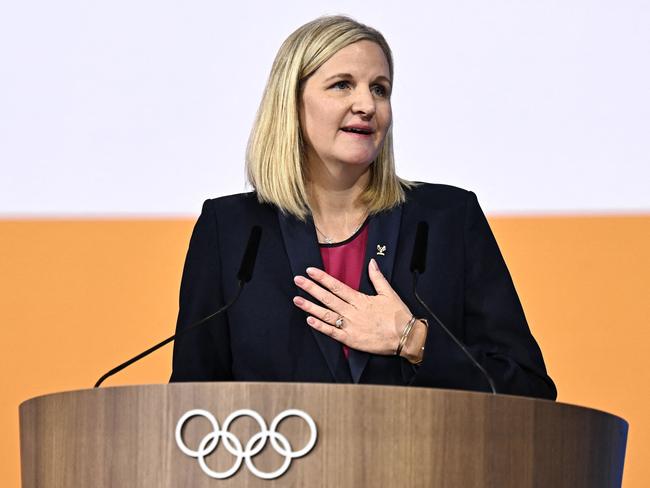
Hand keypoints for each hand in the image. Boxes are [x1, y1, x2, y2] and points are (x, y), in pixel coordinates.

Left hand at [292, 258, 412, 355]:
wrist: (405, 338)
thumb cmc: (398, 316)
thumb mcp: (389, 293)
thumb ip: (377, 278)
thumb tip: (372, 262)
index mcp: (360, 300)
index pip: (337, 286)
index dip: (322, 278)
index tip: (310, 271)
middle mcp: (352, 312)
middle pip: (328, 298)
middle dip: (311, 288)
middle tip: (297, 280)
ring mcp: (350, 326)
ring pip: (326, 315)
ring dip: (310, 307)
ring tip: (297, 300)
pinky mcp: (351, 340)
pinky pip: (332, 332)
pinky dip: (320, 327)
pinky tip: (309, 320)